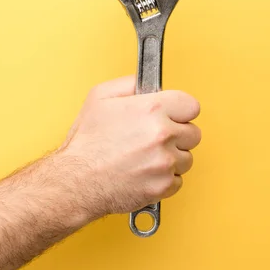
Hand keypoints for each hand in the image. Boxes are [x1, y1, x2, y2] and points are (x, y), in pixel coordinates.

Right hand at [57, 76, 200, 219]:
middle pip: (193, 133)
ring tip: (146, 157)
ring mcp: (165, 163)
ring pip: (186, 158)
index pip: (191, 106)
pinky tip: (144, 173)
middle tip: (156, 138)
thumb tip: (147, 83)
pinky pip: (177, 181)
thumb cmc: (87, 142)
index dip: (180, 110)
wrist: (76, 180)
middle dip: (178, 134)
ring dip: (172, 158)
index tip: (172, 116)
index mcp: (152, 109)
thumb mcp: (100, 96)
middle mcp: (163, 135)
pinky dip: (164, 179)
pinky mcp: (163, 186)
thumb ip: (130, 83)